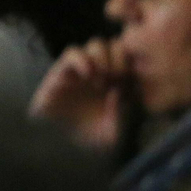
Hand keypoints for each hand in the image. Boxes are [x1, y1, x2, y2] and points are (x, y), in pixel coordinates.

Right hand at [30, 38, 132, 152]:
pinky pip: (72, 53)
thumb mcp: (112, 134)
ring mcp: (80, 70)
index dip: (131, 66)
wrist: (59, 146)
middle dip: (119, 59)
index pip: (129, 59)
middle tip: (116, 78)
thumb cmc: (86, 140)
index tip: (128, 84)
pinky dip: (82, 60)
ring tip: (101, 79)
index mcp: (116, 83)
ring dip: (102, 58)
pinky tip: (87, 76)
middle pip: (115, 45)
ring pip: (95, 44)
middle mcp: (100, 72)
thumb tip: (117, 92)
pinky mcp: (61, 71)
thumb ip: (119, 115)